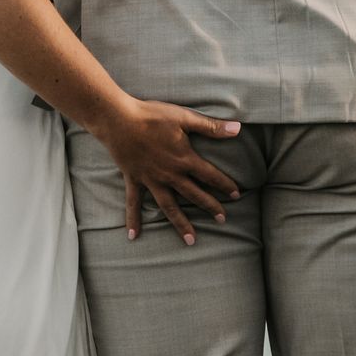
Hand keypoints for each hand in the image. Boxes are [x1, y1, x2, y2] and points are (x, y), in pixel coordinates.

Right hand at [96, 98, 242, 244]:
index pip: (210, 175)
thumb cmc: (152, 115)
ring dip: (181, 223)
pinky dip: (133, 219)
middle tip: (223, 219)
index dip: (225, 185)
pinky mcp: (134, 179)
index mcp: (184, 159)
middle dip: (210, 207)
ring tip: (192, 240)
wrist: (118, 119)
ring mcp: (151, 180)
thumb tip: (237, 128)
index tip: (236, 194)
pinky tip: (133, 236)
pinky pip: (133, 203)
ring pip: (169, 206)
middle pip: (194, 195)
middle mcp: (170, 175)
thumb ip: (211, 127)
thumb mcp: (184, 117)